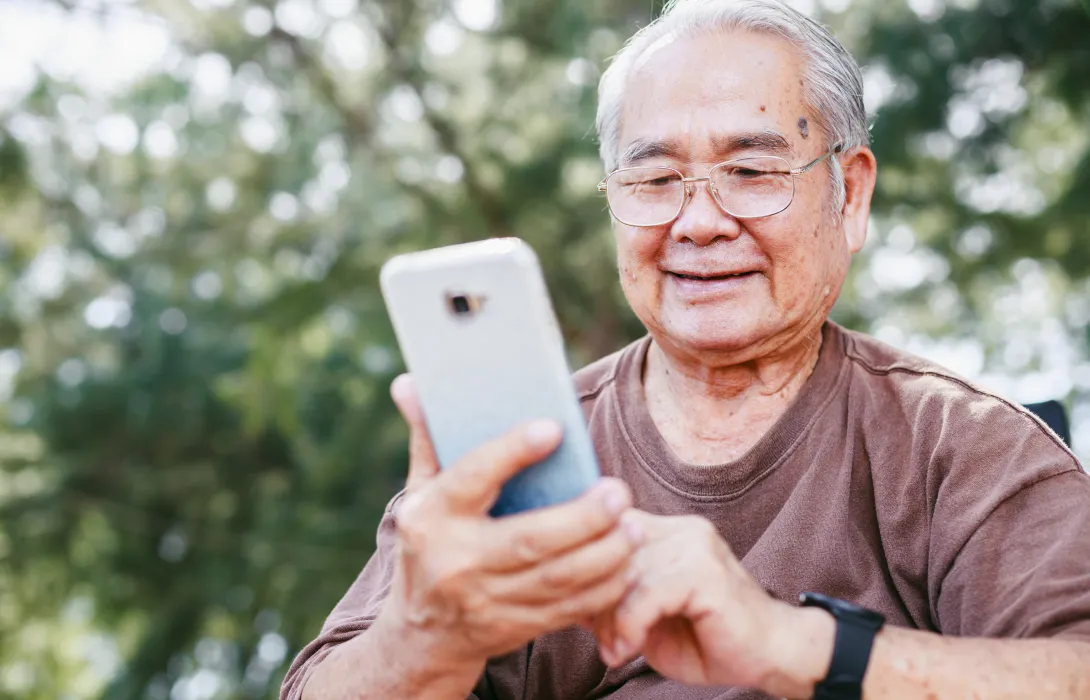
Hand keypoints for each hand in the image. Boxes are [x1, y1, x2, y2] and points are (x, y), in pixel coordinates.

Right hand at [379, 374, 644, 674]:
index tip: (554, 427)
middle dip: (582, 517)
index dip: (512, 452)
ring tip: (635, 525)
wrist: (421, 634)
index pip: (472, 478)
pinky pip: (568, 609)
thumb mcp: (420, 493)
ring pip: (557, 579)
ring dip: (605, 553)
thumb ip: (427, 439)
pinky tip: (629, 561)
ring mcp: (487, 601)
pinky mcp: (515, 627)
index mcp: (431, 516)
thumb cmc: (430, 542)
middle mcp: (456, 560)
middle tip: (618, 490)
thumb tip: (409, 381)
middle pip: (529, 540)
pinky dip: (605, 588)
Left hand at [592, 511, 833, 697]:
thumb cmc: (706, 638)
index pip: (605, 529)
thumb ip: (612, 595)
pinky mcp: (705, 572)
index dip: (586, 569)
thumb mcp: (646, 614)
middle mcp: (680, 529)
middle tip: (598, 639)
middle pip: (609, 550)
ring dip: (609, 619)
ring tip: (614, 649)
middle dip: (592, 599)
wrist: (769, 656)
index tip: (578, 610)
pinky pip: (646, 594)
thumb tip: (560, 590)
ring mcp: (695, 546)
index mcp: (667, 531)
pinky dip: (630, 625)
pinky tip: (629, 648)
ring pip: (624, 573)